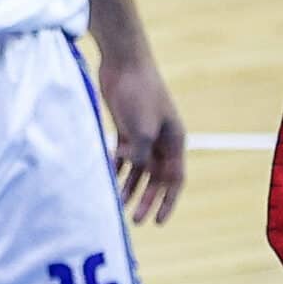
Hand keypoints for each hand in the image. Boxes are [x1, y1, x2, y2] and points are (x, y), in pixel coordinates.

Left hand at [99, 50, 185, 223]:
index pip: (175, 179)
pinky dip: (117, 167)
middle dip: (147, 200)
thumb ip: (140, 155)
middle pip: (157, 178)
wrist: (124, 61)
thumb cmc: (139, 92)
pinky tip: (107, 180)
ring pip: (139, 168)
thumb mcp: (142, 129)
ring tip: (117, 204)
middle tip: (135, 220)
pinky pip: (124, 155)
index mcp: (175, 140)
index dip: (168, 202)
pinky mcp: (127, 126)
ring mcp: (144, 132)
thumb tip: (132, 172)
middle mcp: (162, 139)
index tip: (158, 222)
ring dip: (130, 187)